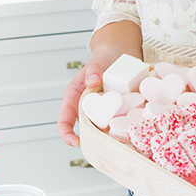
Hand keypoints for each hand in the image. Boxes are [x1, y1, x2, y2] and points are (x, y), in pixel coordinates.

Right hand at [57, 22, 143, 147]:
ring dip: (108, 134)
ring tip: (119, 136)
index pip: (64, 120)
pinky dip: (121, 126)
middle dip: (91, 138)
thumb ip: (94, 69)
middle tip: (104, 143)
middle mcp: (86, 106)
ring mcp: (100, 110)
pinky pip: (116, 122)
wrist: (121, 52)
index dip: (67, 134)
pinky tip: (130, 126)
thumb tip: (92, 80)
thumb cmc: (105, 57)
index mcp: (74, 97)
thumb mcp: (98, 61)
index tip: (77, 142)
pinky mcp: (114, 110)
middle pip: (84, 128)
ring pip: (100, 128)